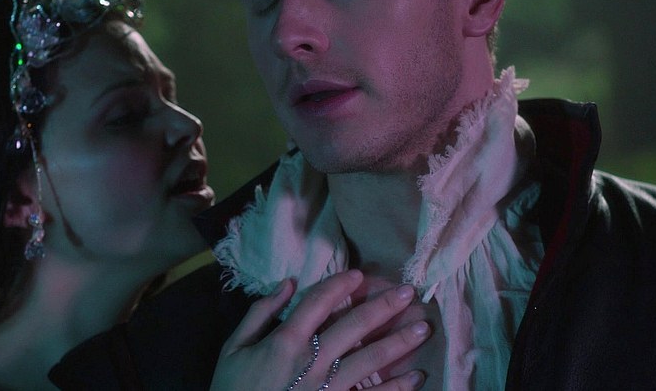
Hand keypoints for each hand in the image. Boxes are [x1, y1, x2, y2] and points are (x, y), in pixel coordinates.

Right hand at [210, 270, 429, 390]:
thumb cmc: (232, 390)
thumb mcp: (233, 348)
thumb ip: (259, 313)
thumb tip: (286, 283)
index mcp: (285, 340)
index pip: (319, 301)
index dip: (340, 284)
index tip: (360, 275)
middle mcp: (312, 361)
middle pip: (354, 326)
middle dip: (383, 307)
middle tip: (409, 292)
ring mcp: (328, 389)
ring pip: (370, 360)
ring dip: (399, 343)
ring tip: (424, 328)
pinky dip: (397, 389)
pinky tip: (417, 377)